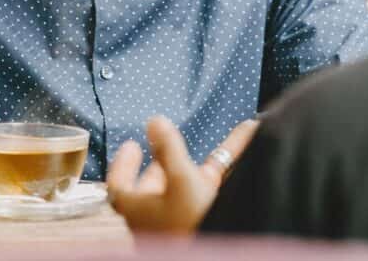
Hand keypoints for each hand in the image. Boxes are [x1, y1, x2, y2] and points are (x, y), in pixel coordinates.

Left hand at [107, 116, 258, 233]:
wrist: (222, 252)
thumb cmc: (191, 226)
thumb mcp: (180, 179)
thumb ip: (168, 149)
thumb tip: (155, 121)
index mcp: (138, 210)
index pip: (119, 186)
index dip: (123, 164)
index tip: (132, 144)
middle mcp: (157, 217)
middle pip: (153, 187)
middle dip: (160, 162)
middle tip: (164, 143)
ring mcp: (182, 219)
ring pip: (188, 183)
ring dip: (200, 157)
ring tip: (207, 137)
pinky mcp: (208, 218)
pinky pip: (214, 183)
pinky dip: (228, 160)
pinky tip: (247, 133)